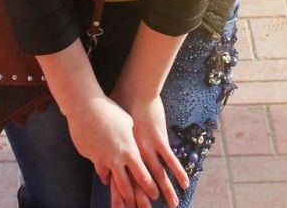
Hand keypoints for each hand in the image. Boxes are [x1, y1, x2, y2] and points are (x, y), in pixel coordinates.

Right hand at [64, 94, 159, 206]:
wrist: (86, 107)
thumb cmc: (110, 109)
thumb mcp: (127, 121)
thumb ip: (131, 134)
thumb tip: (131, 139)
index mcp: (129, 150)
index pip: (142, 175)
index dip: (149, 187)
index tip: (154, 195)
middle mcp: (115, 158)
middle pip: (125, 185)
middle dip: (130, 198)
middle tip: (135, 205)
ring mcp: (100, 158)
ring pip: (108, 178)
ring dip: (113, 186)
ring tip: (116, 192)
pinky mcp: (88, 154)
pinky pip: (96, 165)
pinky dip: (101, 169)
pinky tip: (103, 172)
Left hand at [111, 92, 189, 207]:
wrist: (131, 90)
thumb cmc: (114, 106)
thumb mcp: (105, 129)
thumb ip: (102, 153)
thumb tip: (102, 171)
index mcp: (118, 152)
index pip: (120, 180)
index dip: (123, 196)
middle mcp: (133, 154)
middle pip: (138, 182)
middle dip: (144, 200)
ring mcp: (147, 148)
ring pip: (157, 174)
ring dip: (166, 191)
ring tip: (172, 205)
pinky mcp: (158, 139)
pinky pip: (170, 159)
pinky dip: (178, 172)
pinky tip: (185, 183)